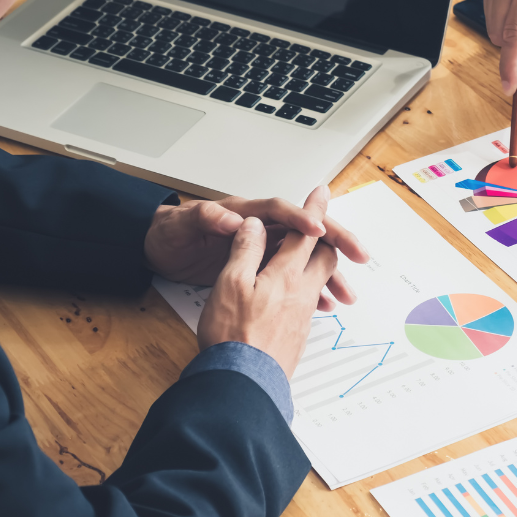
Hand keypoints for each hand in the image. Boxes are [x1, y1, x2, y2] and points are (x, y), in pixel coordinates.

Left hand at [144, 187, 368, 307]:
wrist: (157, 250)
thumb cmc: (171, 234)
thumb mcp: (184, 224)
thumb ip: (207, 219)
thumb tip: (231, 219)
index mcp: (244, 212)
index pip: (279, 211)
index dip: (300, 217)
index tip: (318, 228)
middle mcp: (259, 228)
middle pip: (306, 233)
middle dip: (335, 242)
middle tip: (358, 254)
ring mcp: (263, 249)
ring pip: (306, 259)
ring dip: (328, 273)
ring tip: (346, 293)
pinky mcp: (261, 269)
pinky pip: (296, 278)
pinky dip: (312, 290)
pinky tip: (325, 305)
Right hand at [196, 191, 344, 376]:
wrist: (244, 384)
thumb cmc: (234, 334)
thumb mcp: (230, 282)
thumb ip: (245, 249)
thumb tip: (254, 225)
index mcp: (286, 274)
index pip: (306, 232)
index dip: (314, 209)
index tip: (323, 192)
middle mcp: (302, 292)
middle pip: (325, 257)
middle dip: (327, 238)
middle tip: (325, 228)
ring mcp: (303, 315)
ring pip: (320, 280)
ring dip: (320, 265)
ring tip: (319, 259)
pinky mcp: (298, 334)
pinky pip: (311, 302)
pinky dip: (310, 288)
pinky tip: (299, 295)